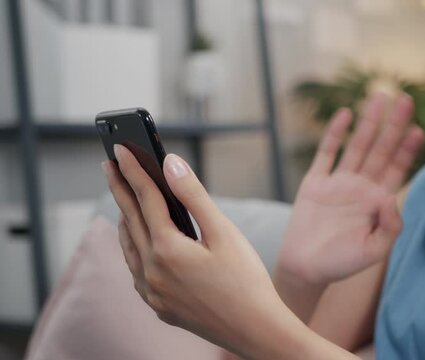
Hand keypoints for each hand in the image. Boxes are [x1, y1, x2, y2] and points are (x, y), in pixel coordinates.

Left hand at [103, 145, 308, 358]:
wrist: (256, 330)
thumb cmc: (246, 280)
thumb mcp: (224, 233)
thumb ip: (194, 196)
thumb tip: (170, 163)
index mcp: (168, 250)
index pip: (145, 199)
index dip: (134, 170)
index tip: (120, 148)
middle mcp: (152, 272)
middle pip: (130, 220)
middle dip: (120, 189)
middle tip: (110, 165)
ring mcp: (153, 293)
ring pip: (129, 247)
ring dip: (124, 219)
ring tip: (122, 199)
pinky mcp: (159, 307)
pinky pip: (136, 271)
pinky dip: (133, 248)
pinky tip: (138, 243)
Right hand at [279, 93, 424, 285]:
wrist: (305, 268)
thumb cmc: (342, 263)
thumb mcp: (374, 252)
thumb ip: (389, 227)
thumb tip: (390, 197)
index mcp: (377, 202)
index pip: (397, 169)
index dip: (408, 150)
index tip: (418, 129)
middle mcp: (360, 187)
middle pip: (381, 149)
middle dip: (393, 125)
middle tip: (406, 99)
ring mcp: (338, 182)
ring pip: (357, 145)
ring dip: (368, 122)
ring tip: (379, 96)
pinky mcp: (315, 183)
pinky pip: (326, 153)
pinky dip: (334, 134)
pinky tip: (345, 114)